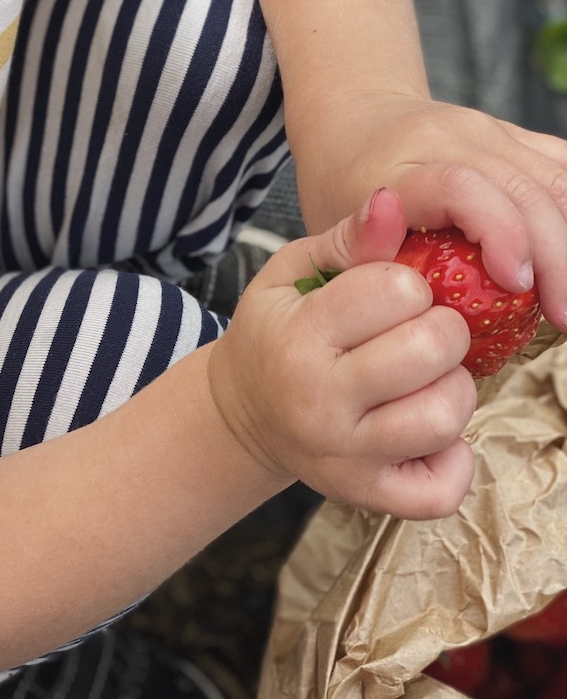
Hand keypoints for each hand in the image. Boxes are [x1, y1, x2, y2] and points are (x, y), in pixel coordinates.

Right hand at [207, 187, 476, 519]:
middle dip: (442, 328)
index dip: (408, 284)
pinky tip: (430, 430)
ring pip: (444, 417)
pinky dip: (454, 458)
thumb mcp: (290, 274)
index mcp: (298, 338)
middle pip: (430, 351)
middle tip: (421, 329)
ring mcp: (345, 455)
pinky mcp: (368, 495)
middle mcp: (320, 402)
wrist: (243, 412)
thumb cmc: (274, 333)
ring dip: (452, 387)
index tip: (392, 294)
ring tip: (426, 376)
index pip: (394, 291)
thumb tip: (393, 203)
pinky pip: (442, 490)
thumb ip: (347, 240)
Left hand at [292, 92, 566, 331]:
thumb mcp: (331, 227)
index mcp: (400, 166)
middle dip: (555, 257)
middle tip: (561, 316)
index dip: (499, 232)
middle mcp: (451, 138)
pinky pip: (560, 167)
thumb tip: (417, 305)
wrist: (355, 116)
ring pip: (555, 176)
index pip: (462, 187)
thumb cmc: (339, 184)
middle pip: (523, 188)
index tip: (514, 284)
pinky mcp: (514, 134)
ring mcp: (488, 130)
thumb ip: (369, 263)